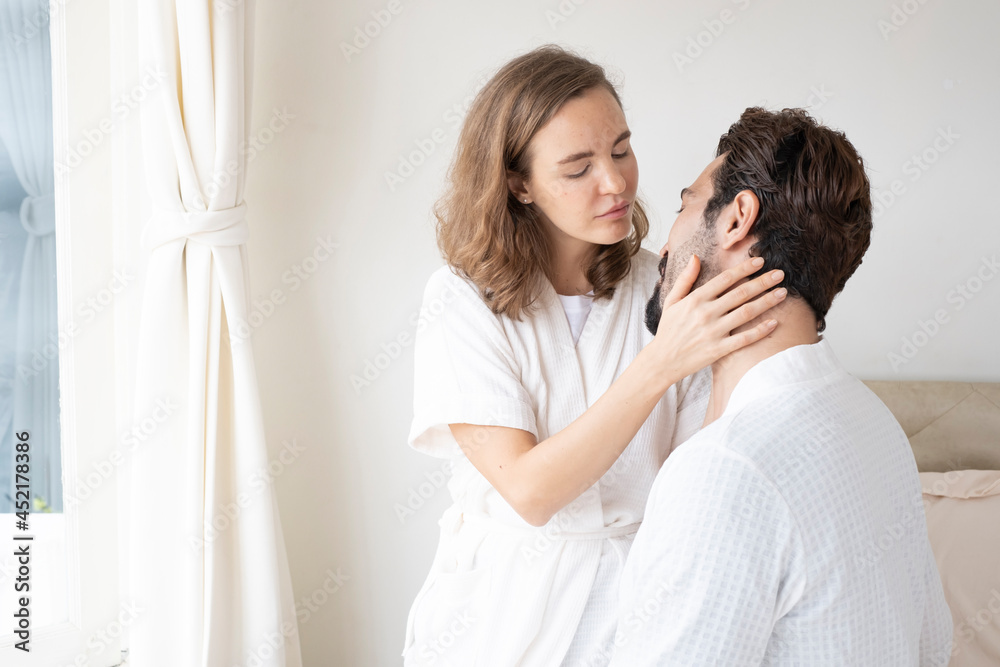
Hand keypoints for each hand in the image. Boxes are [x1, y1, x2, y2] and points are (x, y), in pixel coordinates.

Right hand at [649, 255, 785, 381]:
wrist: (662, 361)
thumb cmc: (668, 331)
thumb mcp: (672, 302)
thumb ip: (685, 279)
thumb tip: (696, 257)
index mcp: (695, 299)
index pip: (725, 279)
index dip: (744, 268)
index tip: (760, 262)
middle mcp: (706, 313)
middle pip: (741, 293)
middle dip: (763, 282)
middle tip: (780, 274)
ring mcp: (713, 332)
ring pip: (746, 313)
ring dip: (767, 302)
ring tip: (783, 293)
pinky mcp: (718, 349)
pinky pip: (744, 339)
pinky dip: (761, 331)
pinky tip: (775, 323)